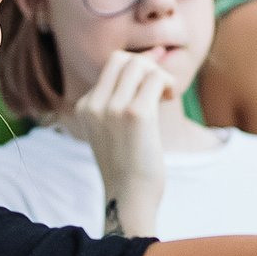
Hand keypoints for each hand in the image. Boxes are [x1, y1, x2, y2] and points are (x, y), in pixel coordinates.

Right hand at [65, 50, 173, 235]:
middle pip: (123, 59)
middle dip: (148, 68)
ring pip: (140, 65)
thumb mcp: (115, 129)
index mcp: (85, 107)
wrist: (130, 198)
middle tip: (160, 91)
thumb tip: (153, 57)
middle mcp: (94, 104)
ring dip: (160, 75)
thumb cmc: (129, 166)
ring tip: (166, 96)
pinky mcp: (135, 115)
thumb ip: (124, 97)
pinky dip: (168, 84)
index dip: (138, 68)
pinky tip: (170, 100)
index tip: (153, 85)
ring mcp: (112, 108)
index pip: (111, 65)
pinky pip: (155, 79)